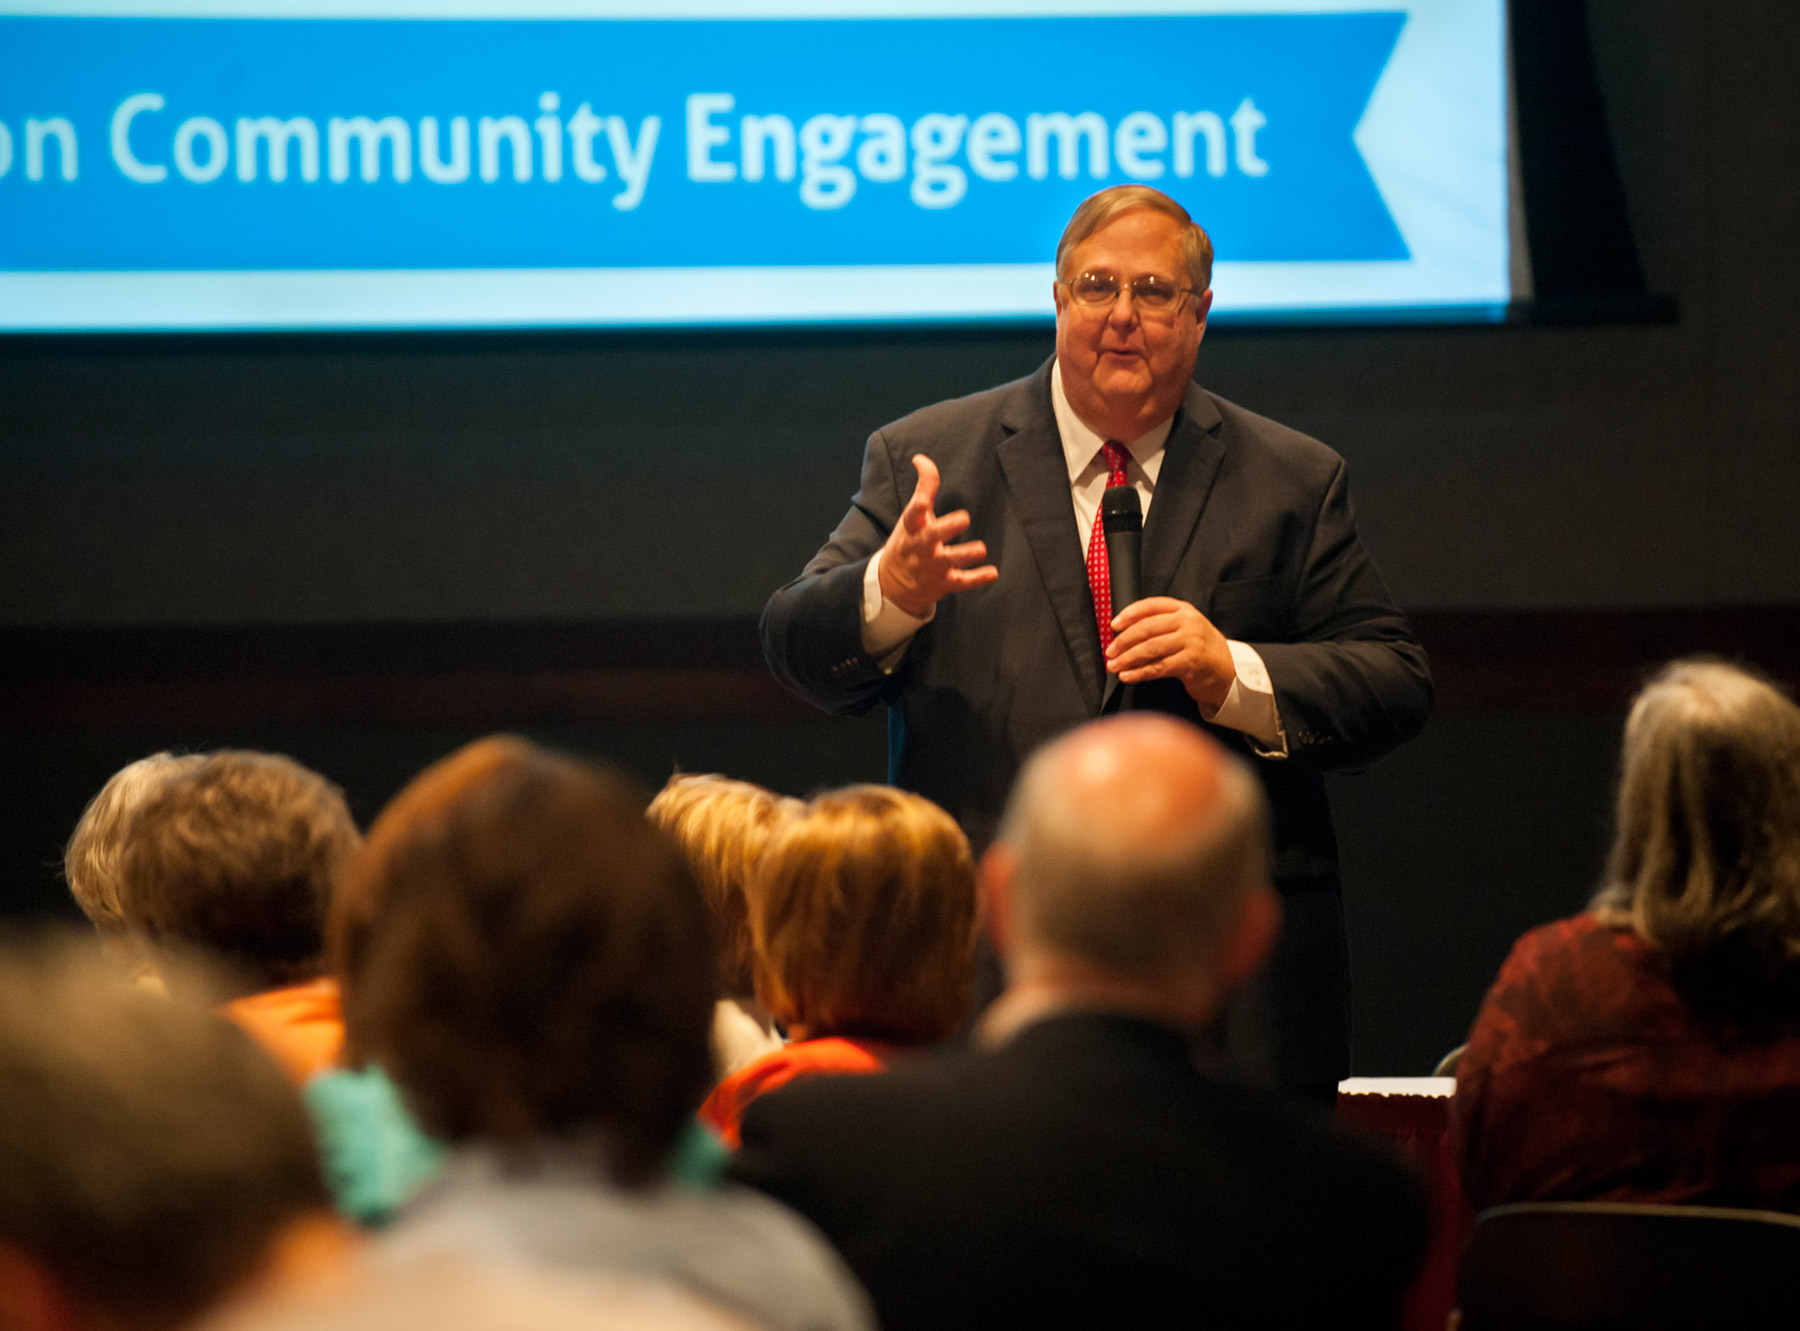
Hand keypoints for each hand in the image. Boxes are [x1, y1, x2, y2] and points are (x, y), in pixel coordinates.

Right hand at [878, 454, 998, 617]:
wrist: (892, 585)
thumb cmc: (909, 541)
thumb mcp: (912, 516)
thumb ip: (923, 487)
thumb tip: (921, 459)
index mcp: (912, 528)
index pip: (912, 515)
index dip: (918, 508)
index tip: (924, 501)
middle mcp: (921, 547)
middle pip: (933, 537)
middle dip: (946, 529)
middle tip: (964, 519)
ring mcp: (933, 567)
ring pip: (950, 560)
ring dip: (965, 555)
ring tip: (981, 549)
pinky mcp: (944, 582)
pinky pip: (962, 582)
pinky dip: (977, 579)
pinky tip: (993, 573)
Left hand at [1106, 597, 1234, 708]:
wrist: (1227, 669)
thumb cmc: (1199, 648)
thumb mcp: (1184, 627)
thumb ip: (1160, 624)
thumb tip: (1123, 633)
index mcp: (1182, 609)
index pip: (1151, 606)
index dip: (1129, 614)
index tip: (1113, 625)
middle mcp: (1187, 622)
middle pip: (1147, 628)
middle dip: (1124, 641)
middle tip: (1109, 651)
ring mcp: (1190, 642)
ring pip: (1151, 648)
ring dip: (1128, 658)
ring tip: (1114, 666)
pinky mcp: (1190, 662)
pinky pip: (1158, 667)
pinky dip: (1139, 673)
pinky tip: (1127, 676)